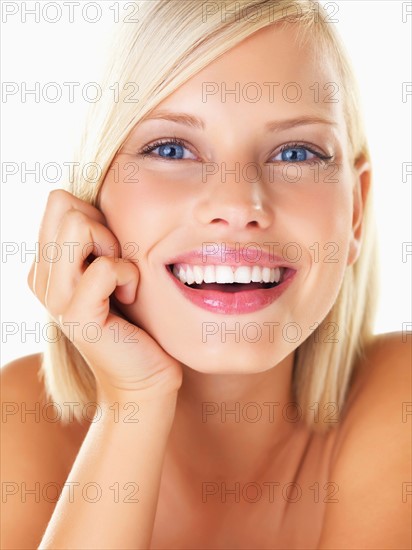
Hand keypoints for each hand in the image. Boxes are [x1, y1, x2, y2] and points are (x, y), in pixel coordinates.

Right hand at [27, 190, 182, 400]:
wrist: (143, 373)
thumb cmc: (134, 316)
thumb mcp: (110, 266)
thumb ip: (94, 235)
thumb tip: (98, 198)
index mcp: (45, 262)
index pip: (59, 200)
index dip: (95, 217)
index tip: (111, 252)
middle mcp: (41, 277)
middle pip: (63, 204)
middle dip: (103, 227)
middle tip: (117, 266)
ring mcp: (54, 297)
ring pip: (78, 225)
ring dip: (114, 248)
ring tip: (122, 281)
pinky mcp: (77, 315)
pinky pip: (105, 266)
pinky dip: (129, 276)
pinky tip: (130, 298)